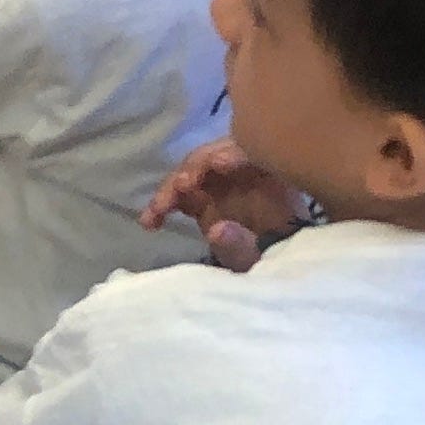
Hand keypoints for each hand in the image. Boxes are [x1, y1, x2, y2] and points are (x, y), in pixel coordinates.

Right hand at [141, 138, 308, 271]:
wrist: (270, 272)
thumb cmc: (274, 261)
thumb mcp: (262, 259)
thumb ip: (242, 245)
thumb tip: (216, 229)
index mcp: (273, 180)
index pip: (254, 152)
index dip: (236, 152)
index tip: (218, 165)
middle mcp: (247, 174)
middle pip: (217, 154)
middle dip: (196, 166)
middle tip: (180, 187)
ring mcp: (223, 184)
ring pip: (193, 169)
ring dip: (173, 185)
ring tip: (157, 211)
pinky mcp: (204, 198)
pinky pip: (180, 190)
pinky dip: (163, 202)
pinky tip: (150, 222)